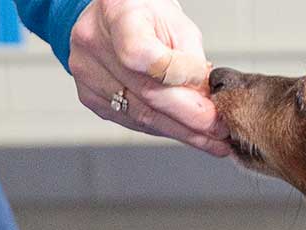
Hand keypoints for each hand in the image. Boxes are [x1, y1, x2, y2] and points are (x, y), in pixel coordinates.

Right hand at [65, 0, 226, 155]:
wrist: (112, 16)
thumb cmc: (145, 13)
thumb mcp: (176, 23)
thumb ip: (190, 60)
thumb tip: (205, 101)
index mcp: (117, 14)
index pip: (143, 55)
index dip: (178, 74)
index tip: (204, 80)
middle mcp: (94, 43)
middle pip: (146, 93)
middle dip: (190, 118)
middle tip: (219, 129)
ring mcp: (87, 72)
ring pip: (140, 115)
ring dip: (180, 131)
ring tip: (210, 139)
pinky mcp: (89, 96)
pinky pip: (131, 121)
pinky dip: (161, 127)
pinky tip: (182, 130)